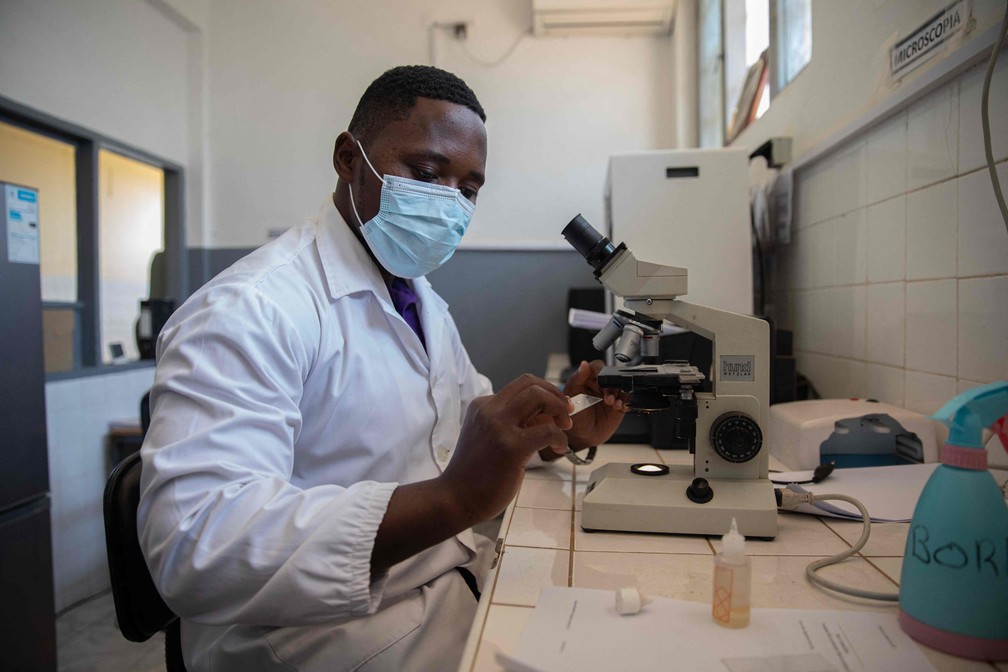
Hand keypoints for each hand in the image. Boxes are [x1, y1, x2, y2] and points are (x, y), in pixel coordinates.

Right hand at [440, 374, 572, 522]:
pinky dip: (560, 437)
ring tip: (564, 428)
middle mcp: (488, 410)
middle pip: (530, 383)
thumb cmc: (475, 472)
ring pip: (538, 396)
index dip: (544, 392)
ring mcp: (499, 427)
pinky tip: (559, 449)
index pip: (520, 385)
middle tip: (566, 413)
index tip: (555, 407)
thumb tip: (547, 415)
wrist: (456, 499)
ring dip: (559, 408)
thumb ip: (513, 422)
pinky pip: (547, 430)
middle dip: (554, 394)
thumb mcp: (489, 436)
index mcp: (482, 405)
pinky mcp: (511, 447)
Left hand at [561, 360, 627, 451]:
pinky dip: (626, 402)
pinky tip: (620, 407)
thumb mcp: (572, 395)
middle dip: (612, 386)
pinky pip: (627, 399)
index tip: (602, 380)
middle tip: (607, 398)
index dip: (602, 372)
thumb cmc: (573, 415)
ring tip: (614, 404)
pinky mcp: (619, 405)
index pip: (598, 367)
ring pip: (622, 387)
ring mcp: (611, 394)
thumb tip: (584, 364)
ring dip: (620, 394)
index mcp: (588, 378)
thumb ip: (577, 378)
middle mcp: (601, 385)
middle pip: (613, 376)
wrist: (581, 436)